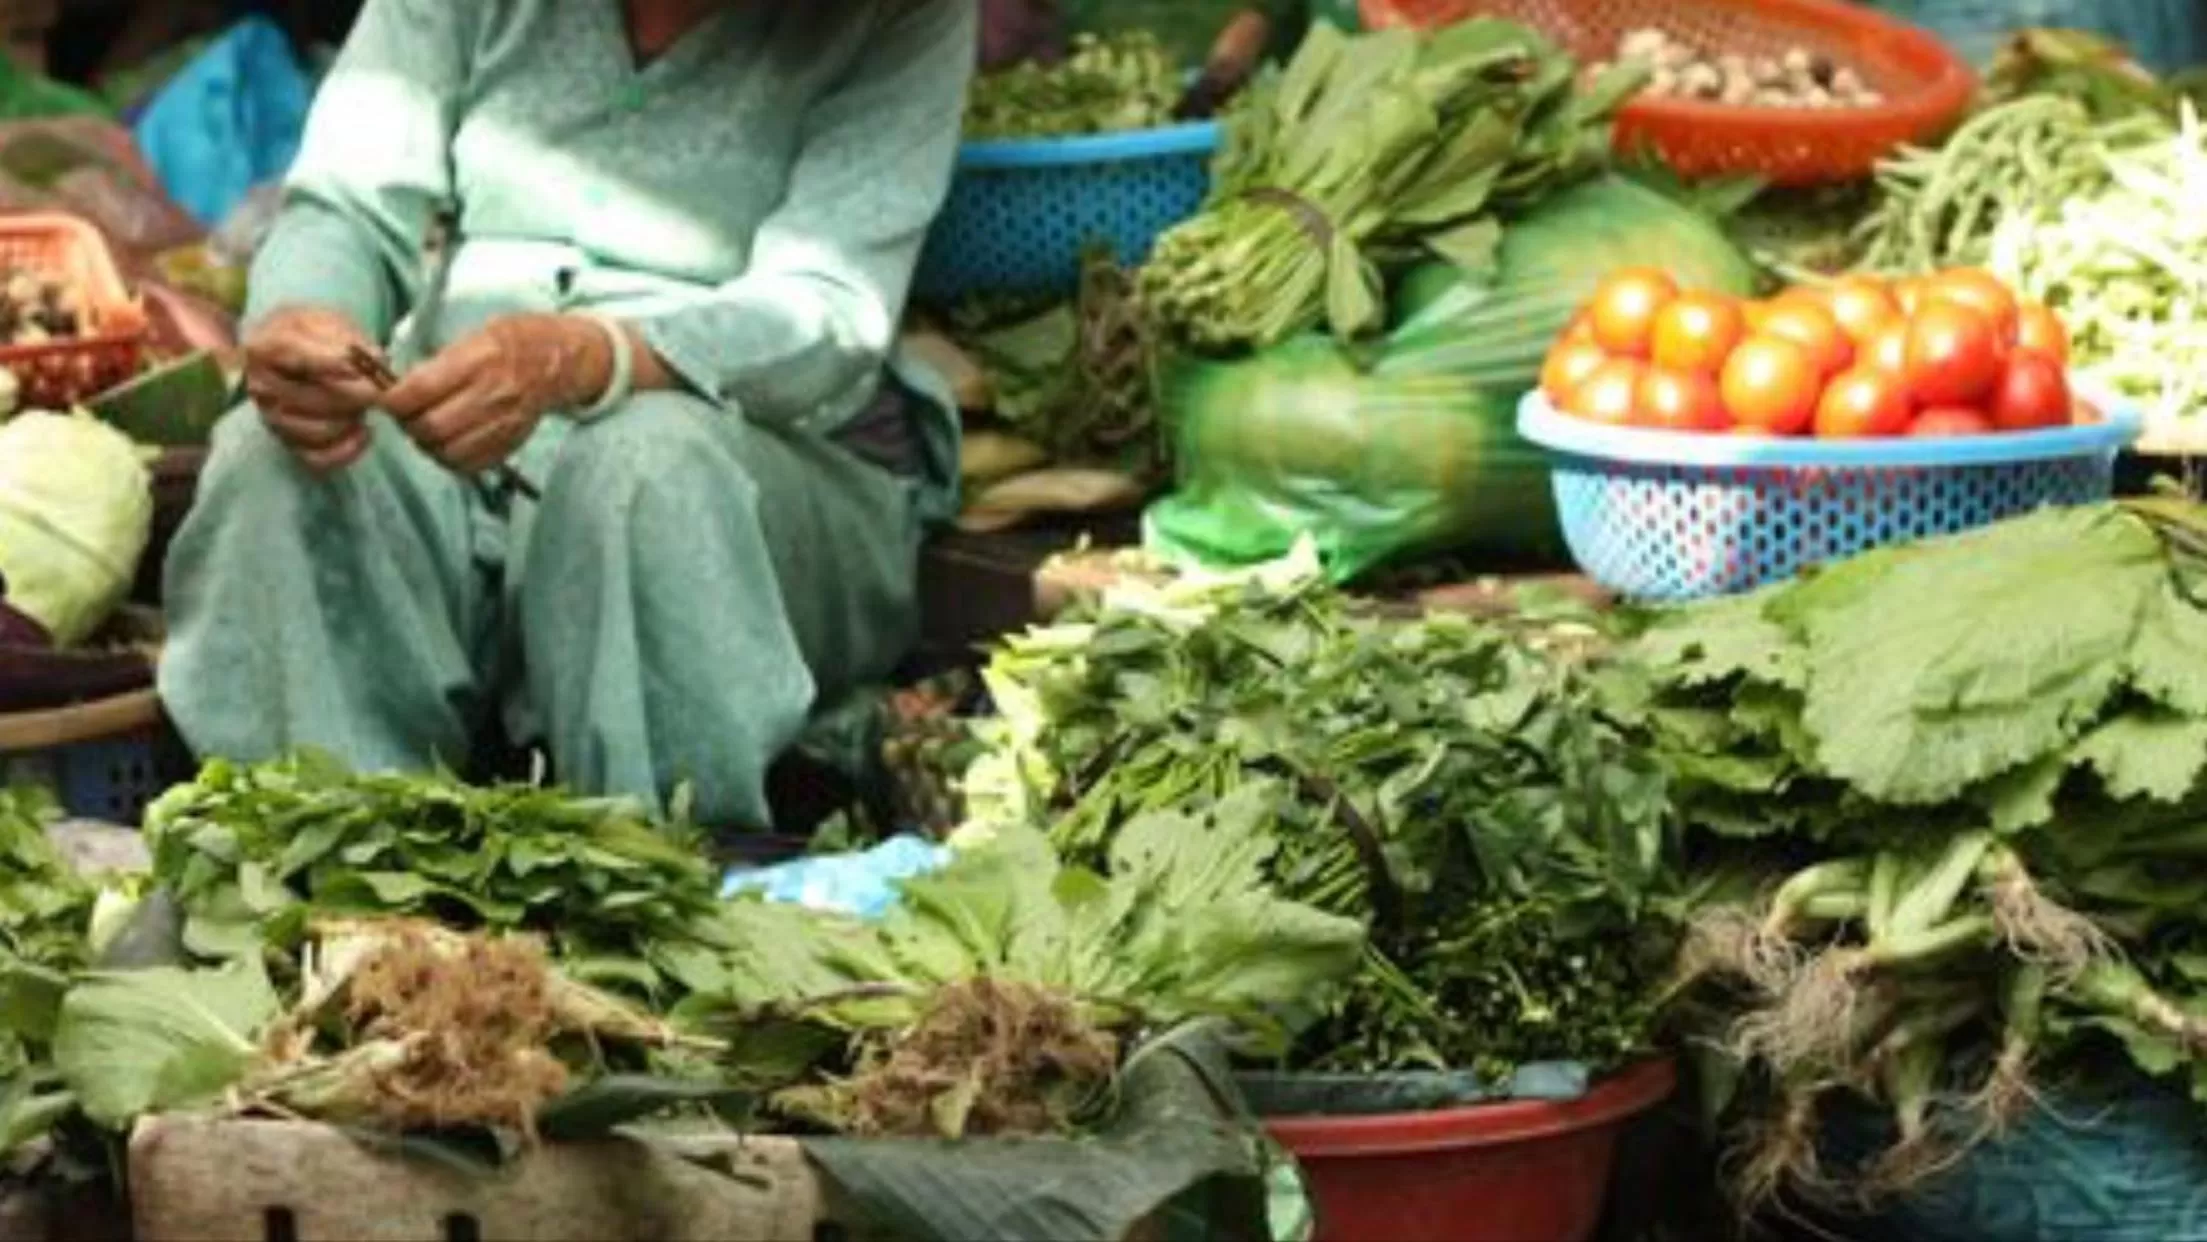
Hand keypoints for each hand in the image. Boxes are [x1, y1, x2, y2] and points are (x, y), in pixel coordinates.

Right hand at [243, 306, 382, 472]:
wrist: (296, 352)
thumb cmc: (313, 334)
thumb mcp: (326, 321)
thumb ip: (347, 338)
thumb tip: (375, 358)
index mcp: (263, 348)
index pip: (297, 360)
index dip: (330, 365)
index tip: (356, 369)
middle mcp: (261, 387)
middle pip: (313, 399)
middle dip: (353, 395)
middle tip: (376, 388)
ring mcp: (272, 418)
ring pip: (319, 430)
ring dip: (351, 419)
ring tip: (365, 404)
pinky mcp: (288, 443)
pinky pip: (319, 459)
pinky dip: (348, 449)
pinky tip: (363, 431)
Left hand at [383, 314, 612, 473]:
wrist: (558, 362)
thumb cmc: (511, 342)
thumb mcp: (473, 336)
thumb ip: (437, 364)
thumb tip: (399, 388)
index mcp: (478, 359)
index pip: (420, 390)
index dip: (394, 400)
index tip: (387, 399)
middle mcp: (492, 394)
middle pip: (431, 427)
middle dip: (408, 424)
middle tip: (405, 416)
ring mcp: (503, 424)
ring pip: (447, 452)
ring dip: (427, 444)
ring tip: (426, 429)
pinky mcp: (510, 444)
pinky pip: (469, 465)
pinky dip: (450, 459)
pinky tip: (448, 443)